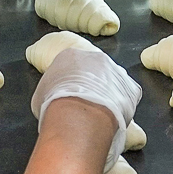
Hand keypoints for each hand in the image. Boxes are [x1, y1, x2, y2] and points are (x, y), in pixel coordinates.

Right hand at [30, 47, 140, 171]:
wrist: (77, 118)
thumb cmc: (53, 106)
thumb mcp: (40, 96)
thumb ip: (48, 92)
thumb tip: (51, 101)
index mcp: (70, 55)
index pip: (72, 65)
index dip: (71, 82)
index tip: (69, 94)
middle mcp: (96, 57)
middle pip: (96, 70)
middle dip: (93, 86)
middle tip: (86, 104)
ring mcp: (116, 71)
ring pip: (114, 83)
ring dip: (109, 96)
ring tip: (100, 114)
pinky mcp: (132, 88)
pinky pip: (129, 97)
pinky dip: (123, 107)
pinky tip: (112, 118)